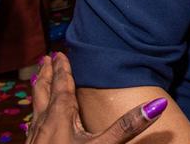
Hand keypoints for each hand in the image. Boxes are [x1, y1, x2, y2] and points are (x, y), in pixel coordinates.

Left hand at [28, 52, 166, 143]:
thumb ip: (127, 126)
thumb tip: (156, 104)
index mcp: (60, 115)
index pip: (63, 86)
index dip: (63, 69)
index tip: (59, 53)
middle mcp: (44, 122)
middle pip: (43, 91)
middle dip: (46, 74)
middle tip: (45, 58)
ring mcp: (35, 137)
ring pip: (36, 107)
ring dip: (39, 91)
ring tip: (38, 81)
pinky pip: (33, 124)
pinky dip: (36, 113)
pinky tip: (37, 121)